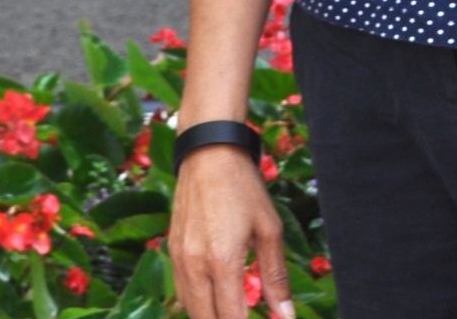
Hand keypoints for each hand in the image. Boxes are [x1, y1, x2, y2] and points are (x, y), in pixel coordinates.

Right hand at [168, 144, 296, 318]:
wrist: (208, 155)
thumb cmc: (244, 188)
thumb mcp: (269, 229)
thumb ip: (275, 276)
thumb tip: (285, 315)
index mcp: (222, 262)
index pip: (231, 318)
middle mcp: (195, 266)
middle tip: (246, 317)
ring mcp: (178, 260)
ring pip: (190, 310)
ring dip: (211, 316)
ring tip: (234, 311)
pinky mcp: (171, 252)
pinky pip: (181, 292)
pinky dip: (197, 303)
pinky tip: (215, 298)